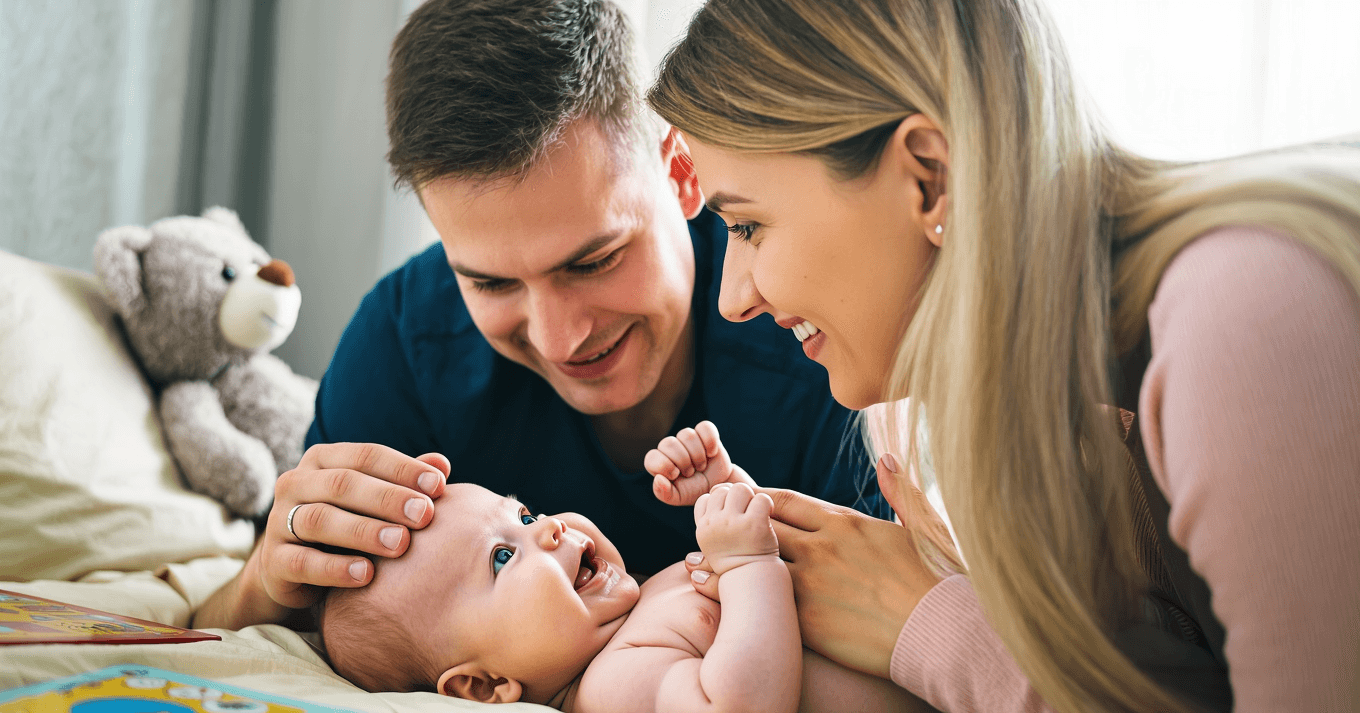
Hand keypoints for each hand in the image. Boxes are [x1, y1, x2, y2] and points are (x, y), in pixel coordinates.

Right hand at [246, 443, 449, 616]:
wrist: (294, 570)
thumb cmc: (346, 524)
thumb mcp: (373, 501)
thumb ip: (404, 482)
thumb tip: (442, 464)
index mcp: (323, 460)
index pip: (365, 455)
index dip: (402, 468)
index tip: (439, 485)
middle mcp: (296, 483)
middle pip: (342, 484)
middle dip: (388, 498)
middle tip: (425, 515)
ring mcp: (279, 521)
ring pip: (320, 519)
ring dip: (364, 531)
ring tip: (401, 544)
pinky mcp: (273, 561)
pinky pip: (302, 562)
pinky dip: (335, 569)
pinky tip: (366, 575)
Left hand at [646, 420, 756, 505]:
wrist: (717, 485)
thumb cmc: (694, 490)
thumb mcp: (678, 497)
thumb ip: (664, 493)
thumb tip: (658, 478)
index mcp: (660, 462)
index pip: (651, 457)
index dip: (664, 466)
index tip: (676, 476)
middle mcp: (671, 448)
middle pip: (668, 443)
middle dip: (682, 461)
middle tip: (691, 472)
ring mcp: (687, 439)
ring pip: (687, 434)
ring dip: (697, 454)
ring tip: (701, 466)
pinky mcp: (705, 433)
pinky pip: (705, 427)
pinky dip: (710, 441)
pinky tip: (711, 453)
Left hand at [686, 455, 945, 677]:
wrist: (939, 630)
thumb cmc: (935, 578)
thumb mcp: (921, 523)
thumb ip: (899, 488)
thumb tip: (888, 455)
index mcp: (843, 522)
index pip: (784, 499)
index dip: (757, 498)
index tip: (740, 498)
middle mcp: (821, 547)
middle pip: (760, 526)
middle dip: (735, 524)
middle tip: (709, 525)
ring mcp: (811, 582)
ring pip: (754, 562)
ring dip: (726, 559)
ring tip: (697, 559)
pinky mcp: (807, 618)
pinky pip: (761, 602)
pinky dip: (736, 595)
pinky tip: (715, 594)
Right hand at [694, 483, 779, 574]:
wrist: (755, 586)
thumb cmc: (739, 565)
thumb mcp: (714, 546)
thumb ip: (714, 522)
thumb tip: (717, 492)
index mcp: (703, 529)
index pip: (705, 499)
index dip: (721, 502)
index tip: (733, 515)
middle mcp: (714, 524)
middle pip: (723, 490)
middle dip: (737, 498)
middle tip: (749, 513)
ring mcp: (733, 523)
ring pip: (741, 490)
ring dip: (752, 499)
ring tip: (759, 514)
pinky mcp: (754, 524)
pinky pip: (761, 499)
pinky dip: (768, 505)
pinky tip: (769, 516)